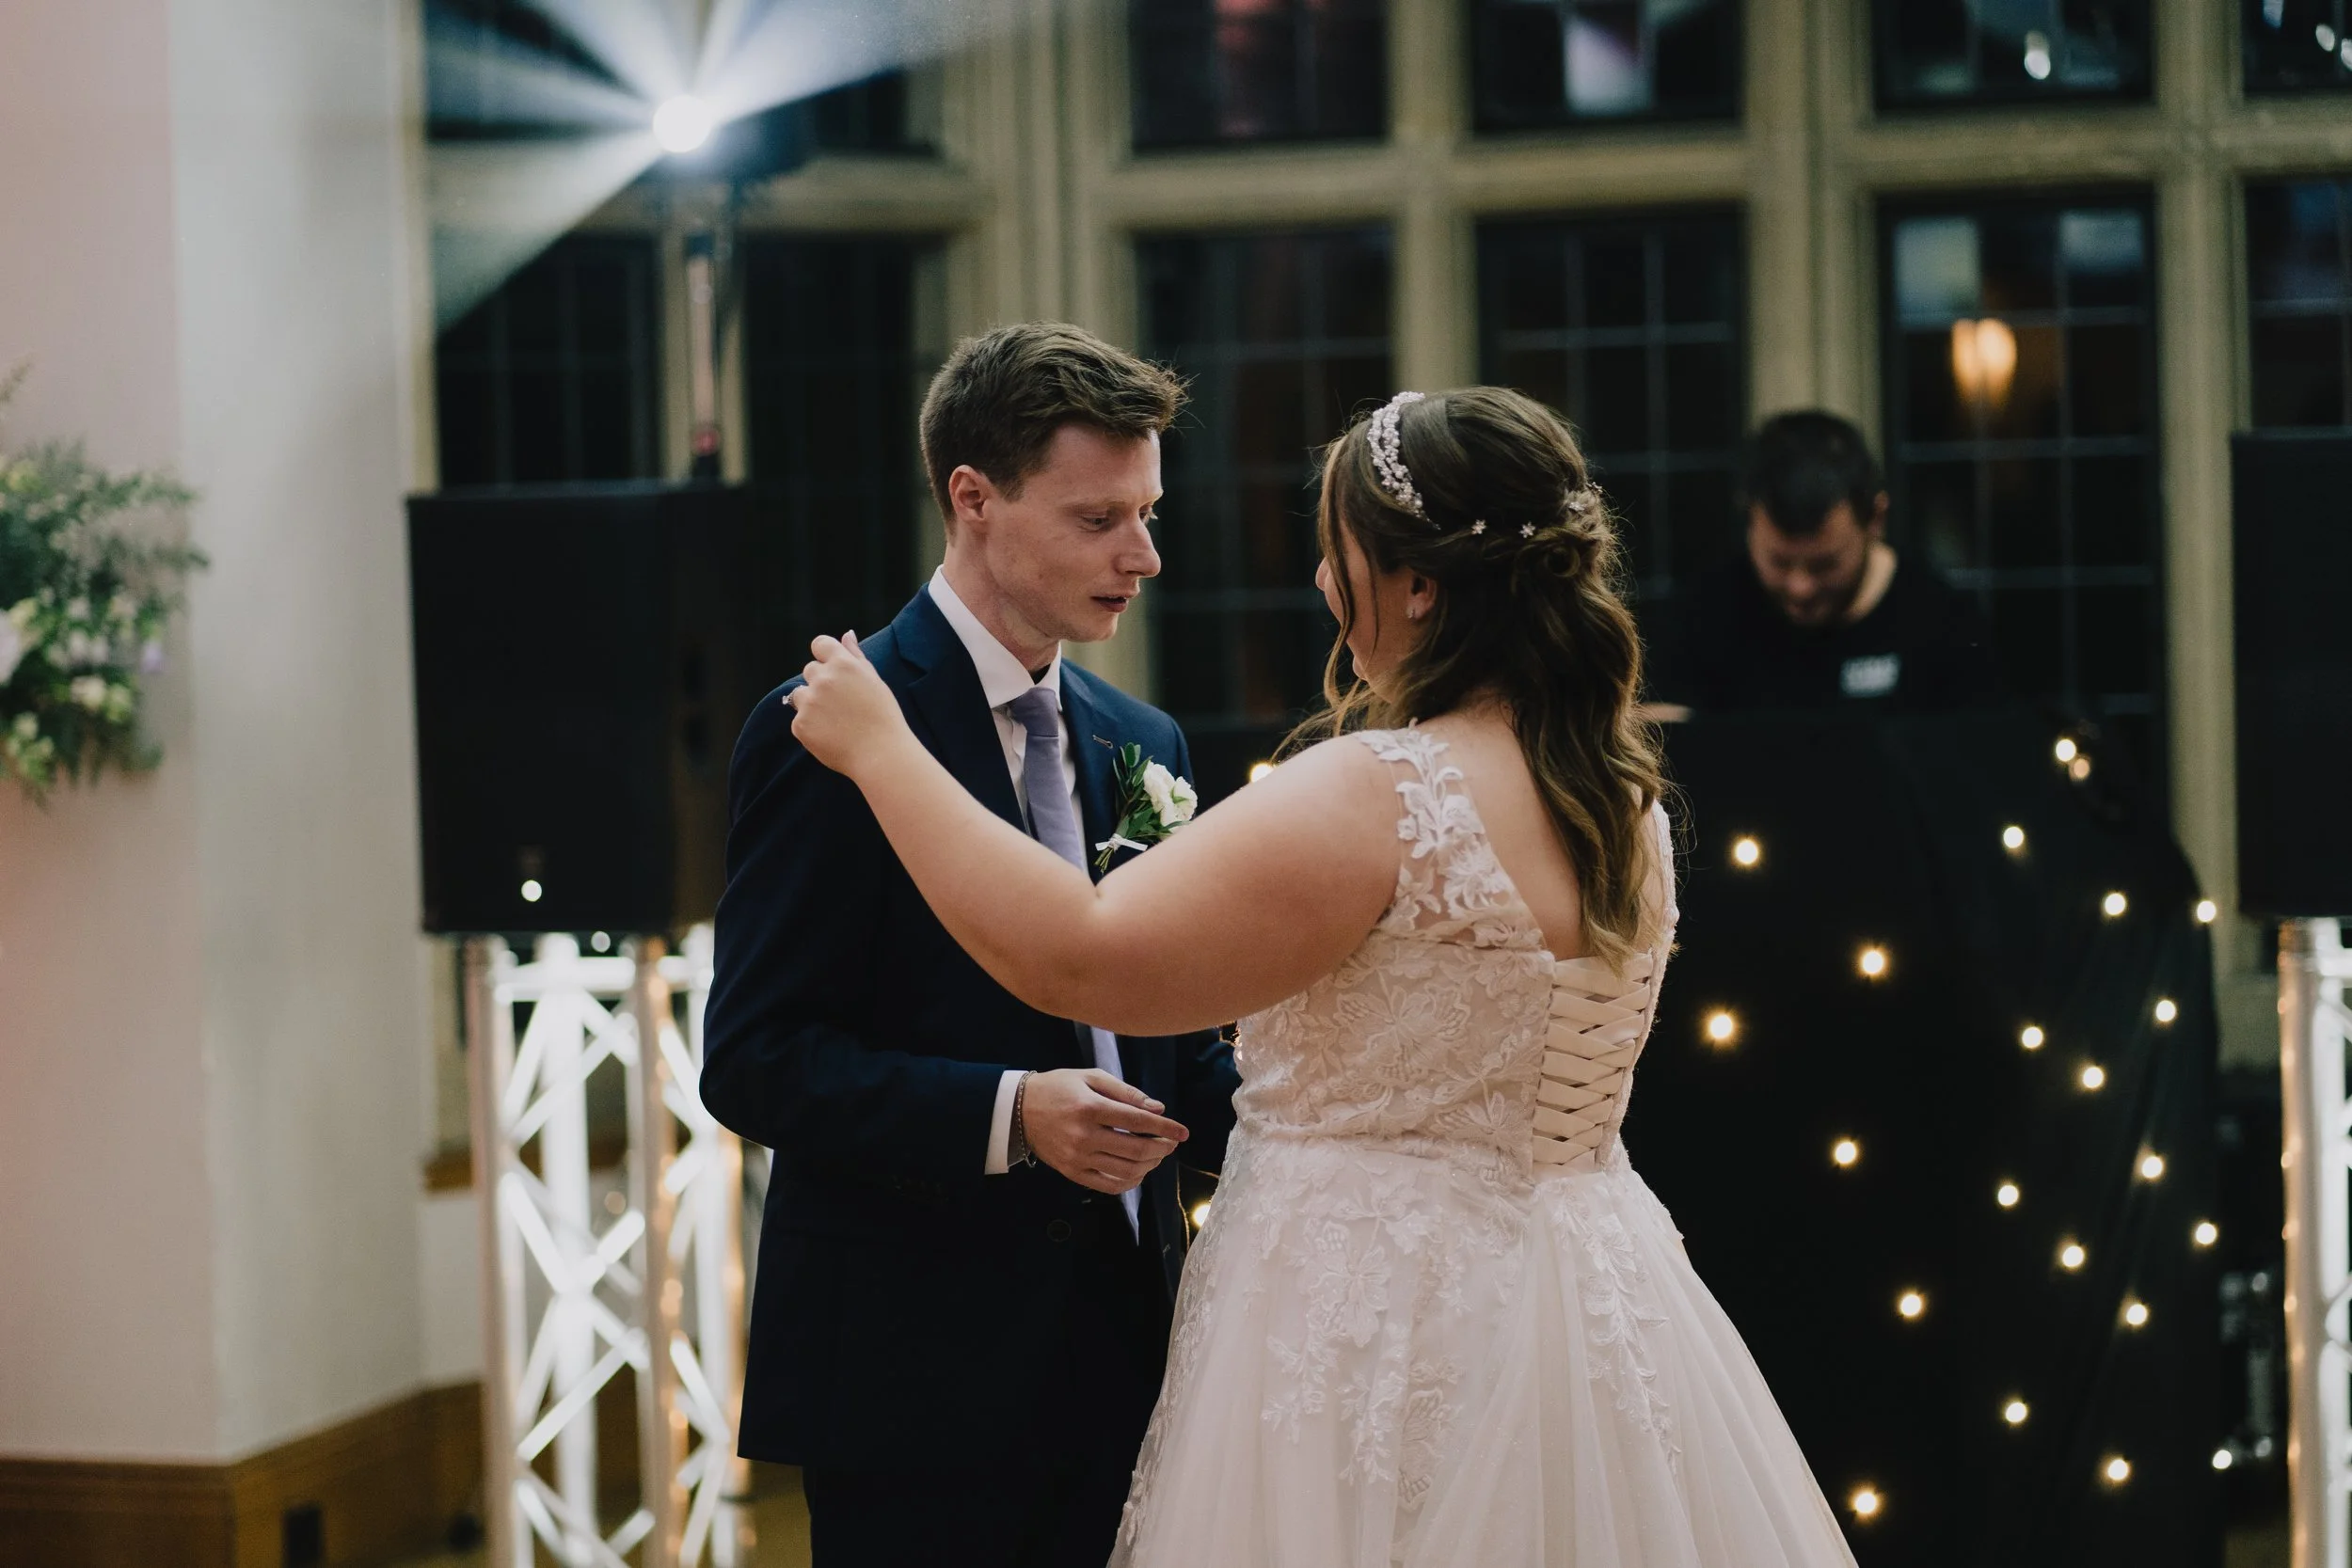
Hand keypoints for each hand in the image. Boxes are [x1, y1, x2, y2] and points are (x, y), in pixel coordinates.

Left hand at [787, 631, 910, 779]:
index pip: (820, 644)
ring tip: (836, 720)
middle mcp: (823, 679)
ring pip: (800, 694)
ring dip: (812, 703)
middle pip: (810, 670)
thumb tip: (846, 635)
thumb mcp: (874, 681)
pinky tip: (832, 734)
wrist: (880, 753)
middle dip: (822, 683)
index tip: (835, 672)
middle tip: (843, 704)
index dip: (825, 656)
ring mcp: (809, 702)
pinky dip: (811, 726)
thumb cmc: (883, 716)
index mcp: (843, 664)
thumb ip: (856, 656)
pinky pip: (799, 719)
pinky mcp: (800, 724)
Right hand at [1020, 1068, 1187, 1194]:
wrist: (1020, 1110)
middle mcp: (1085, 1136)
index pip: (1138, 1122)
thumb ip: (1126, 1092)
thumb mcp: (1091, 1077)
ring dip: (1150, 1165)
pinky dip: (1130, 1182)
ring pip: (1126, 1171)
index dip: (1166, 1128)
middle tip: (1171, 1143)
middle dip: (1162, 1148)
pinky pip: (1109, 1185)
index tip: (1183, 1132)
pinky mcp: (1072, 1173)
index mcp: (1091, 1108)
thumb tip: (1157, 1109)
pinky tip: (1139, 1171)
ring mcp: (1078, 1158)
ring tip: (1157, 1155)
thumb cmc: (1059, 1087)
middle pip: (1136, 1150)